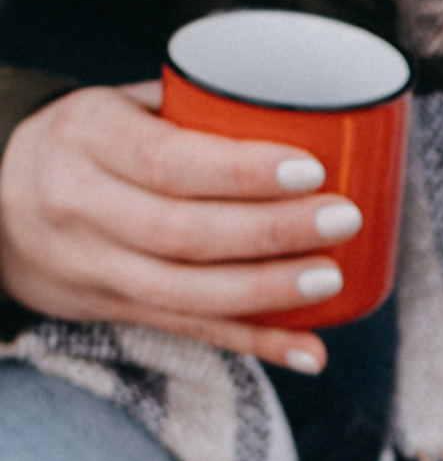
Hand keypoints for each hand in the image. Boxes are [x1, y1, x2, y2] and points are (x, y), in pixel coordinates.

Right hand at [0, 83, 362, 372]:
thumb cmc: (85, 143)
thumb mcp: (114, 108)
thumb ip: (188, 114)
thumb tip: (302, 110)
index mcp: (87, 139)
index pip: (170, 163)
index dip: (244, 172)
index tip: (312, 169)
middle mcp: (81, 206)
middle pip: (185, 233)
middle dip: (272, 232)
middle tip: (342, 219)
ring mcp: (92, 267)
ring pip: (187, 294)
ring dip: (268, 293)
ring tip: (329, 278)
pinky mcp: (112, 310)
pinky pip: (190, 332)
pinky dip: (255, 345)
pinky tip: (310, 352)